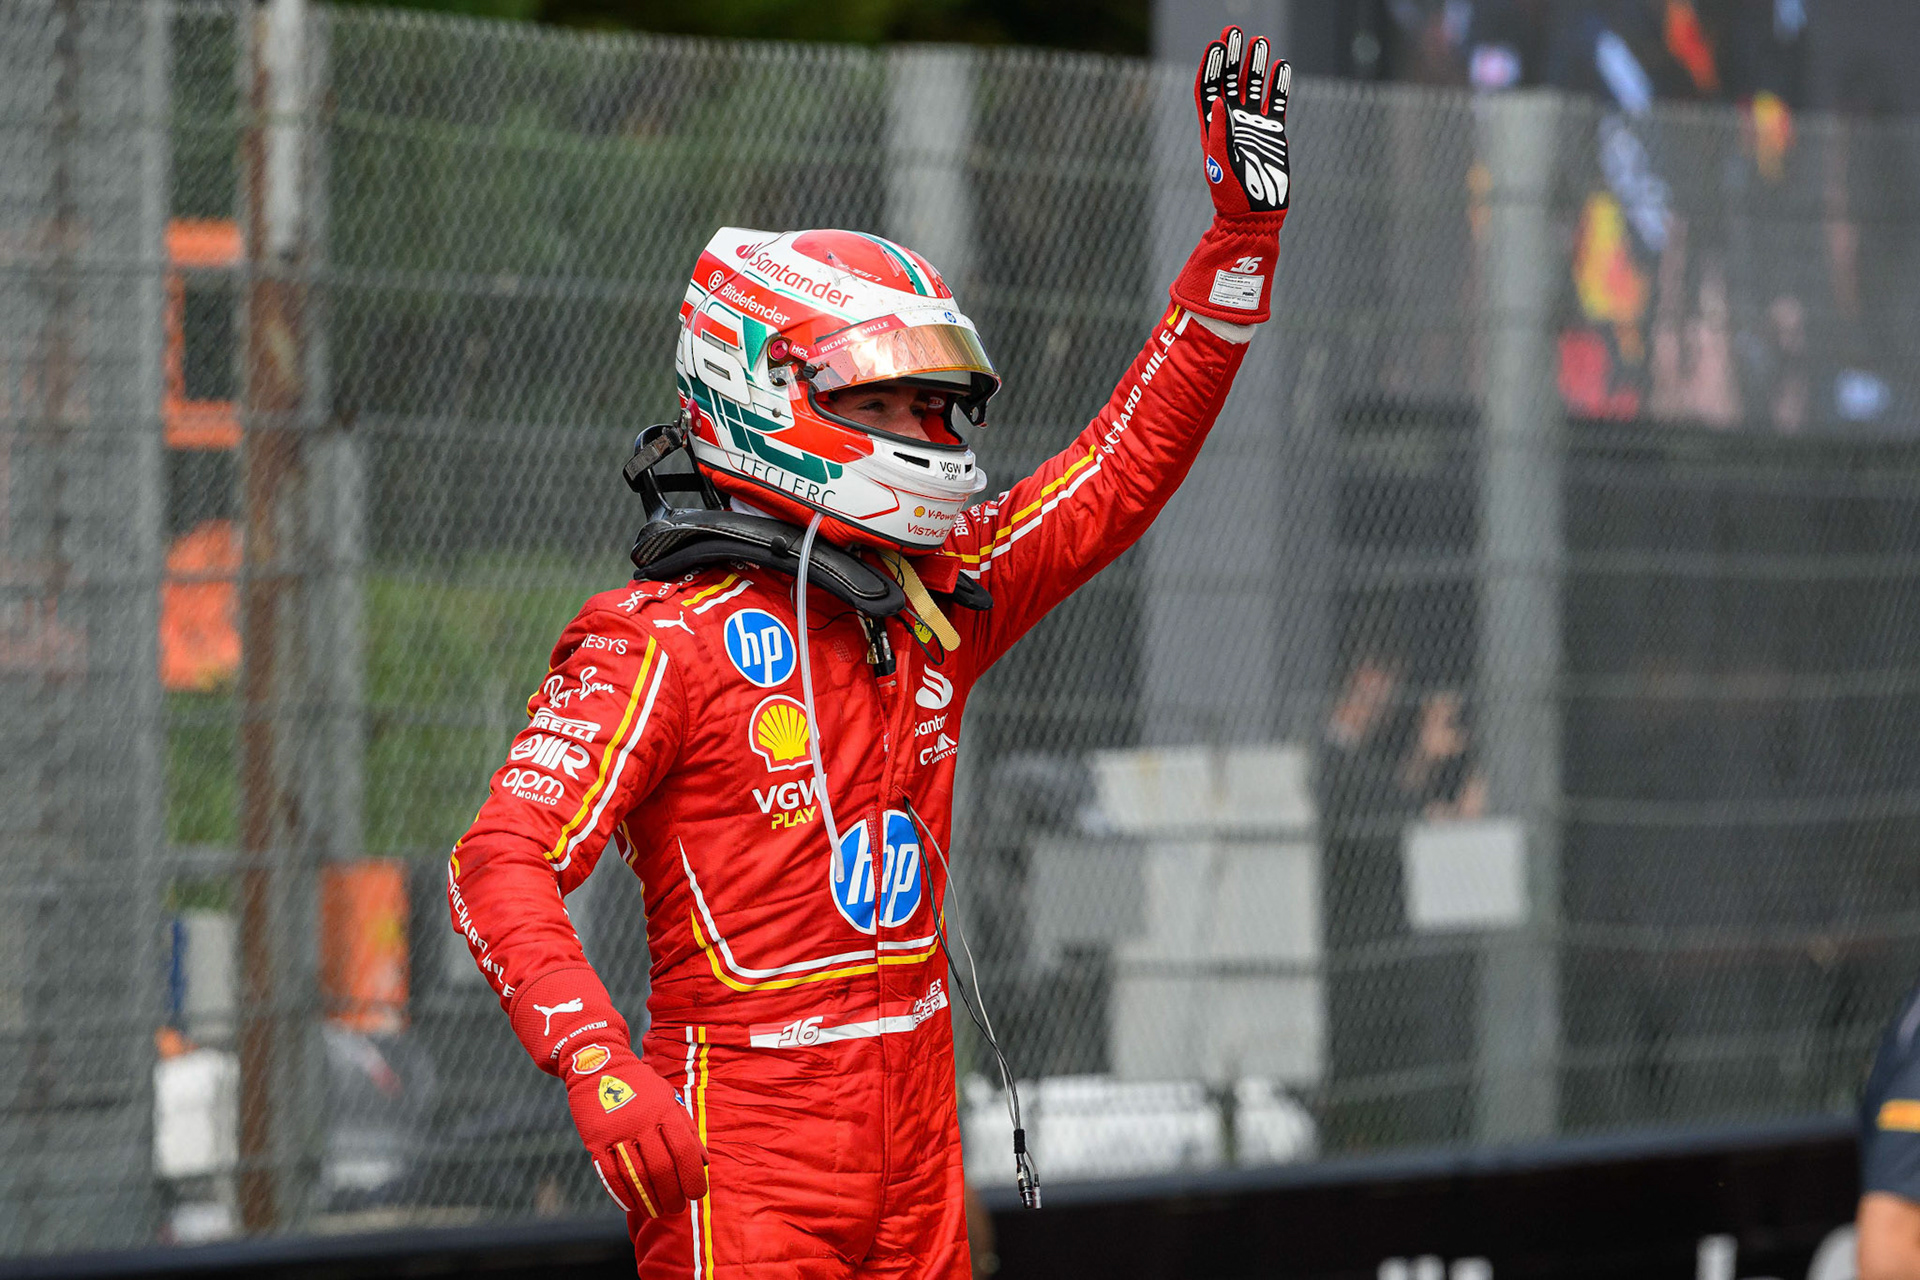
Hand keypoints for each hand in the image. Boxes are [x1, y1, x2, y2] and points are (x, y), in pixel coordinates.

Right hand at [563, 1044, 708, 1217]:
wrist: (598, 1065)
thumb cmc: (640, 1086)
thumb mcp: (668, 1098)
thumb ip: (686, 1128)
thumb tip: (704, 1162)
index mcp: (664, 1111)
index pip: (685, 1151)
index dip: (693, 1177)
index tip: (697, 1194)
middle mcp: (642, 1122)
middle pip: (661, 1168)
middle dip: (672, 1194)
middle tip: (677, 1208)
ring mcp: (617, 1132)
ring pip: (637, 1175)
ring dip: (649, 1199)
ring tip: (658, 1211)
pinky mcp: (596, 1141)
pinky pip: (610, 1174)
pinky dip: (623, 1194)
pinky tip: (633, 1205)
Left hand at [1169, 25, 1291, 323]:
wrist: (1255, 217)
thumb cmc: (1231, 196)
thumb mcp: (1220, 165)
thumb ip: (1219, 132)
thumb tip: (1217, 99)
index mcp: (1213, 129)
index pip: (1209, 89)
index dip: (1212, 66)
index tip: (1216, 44)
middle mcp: (1232, 124)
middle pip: (1231, 82)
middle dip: (1233, 57)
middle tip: (1235, 31)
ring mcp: (1254, 128)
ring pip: (1255, 89)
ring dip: (1257, 66)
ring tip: (1261, 42)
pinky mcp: (1274, 135)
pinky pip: (1277, 105)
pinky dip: (1279, 86)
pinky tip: (1282, 68)